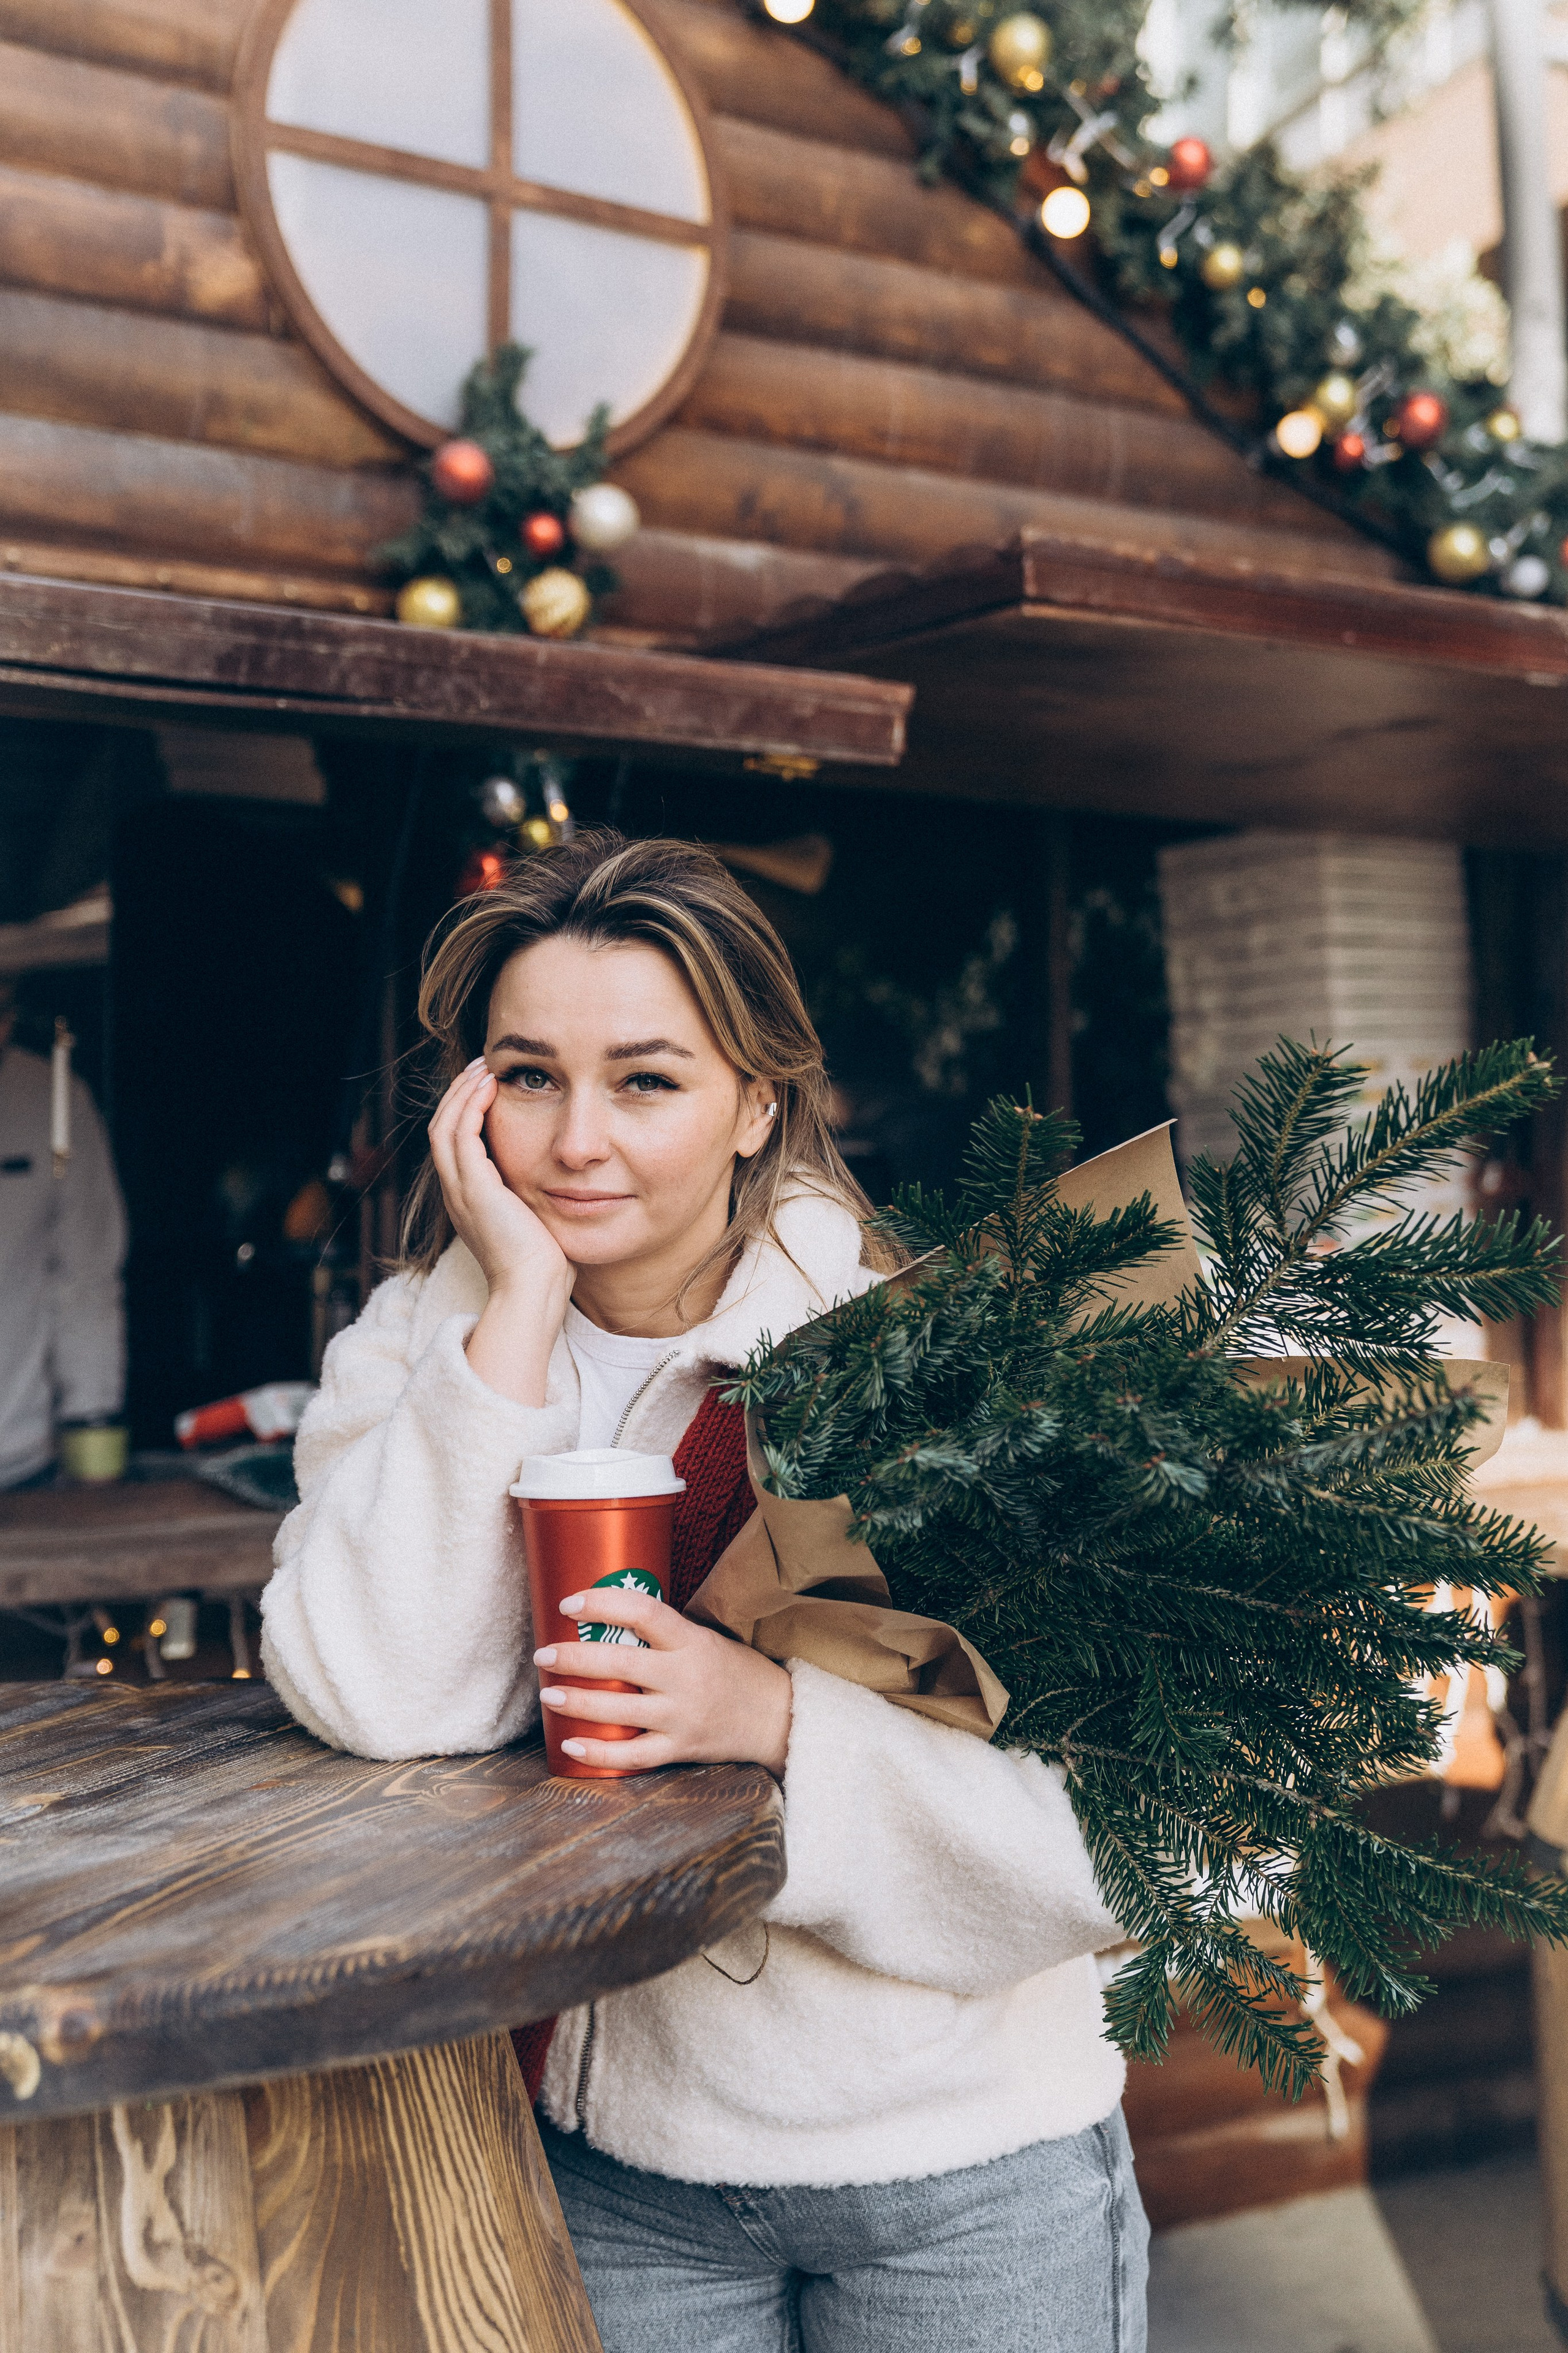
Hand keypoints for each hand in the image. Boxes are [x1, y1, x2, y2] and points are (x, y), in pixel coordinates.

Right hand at [429, 1058, 571, 1403]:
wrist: (534, 1293)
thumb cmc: (546, 1265)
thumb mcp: (537, 1221)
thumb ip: (536, 1198)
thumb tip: (563, 1182)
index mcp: (470, 1200)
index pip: (456, 1143)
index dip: (467, 1110)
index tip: (489, 1085)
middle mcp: (458, 1193)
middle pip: (443, 1128)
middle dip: (460, 1093)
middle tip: (483, 1066)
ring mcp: (462, 1192)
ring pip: (445, 1126)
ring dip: (463, 1093)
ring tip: (485, 1068)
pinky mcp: (475, 1190)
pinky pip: (462, 1136)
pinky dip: (472, 1107)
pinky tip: (490, 1088)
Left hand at [535, 1586, 792, 1777]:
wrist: (778, 1718)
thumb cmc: (735, 1672)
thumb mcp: (706, 1639)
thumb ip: (664, 1634)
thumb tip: (605, 1619)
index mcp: (692, 1641)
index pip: (644, 1612)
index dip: (604, 1603)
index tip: (569, 1602)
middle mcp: (685, 1678)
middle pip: (621, 1664)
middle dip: (575, 1658)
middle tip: (544, 1654)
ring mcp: (682, 1716)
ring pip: (619, 1711)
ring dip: (578, 1702)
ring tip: (548, 1695)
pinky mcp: (680, 1748)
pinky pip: (634, 1755)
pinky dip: (600, 1753)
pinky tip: (571, 1745)